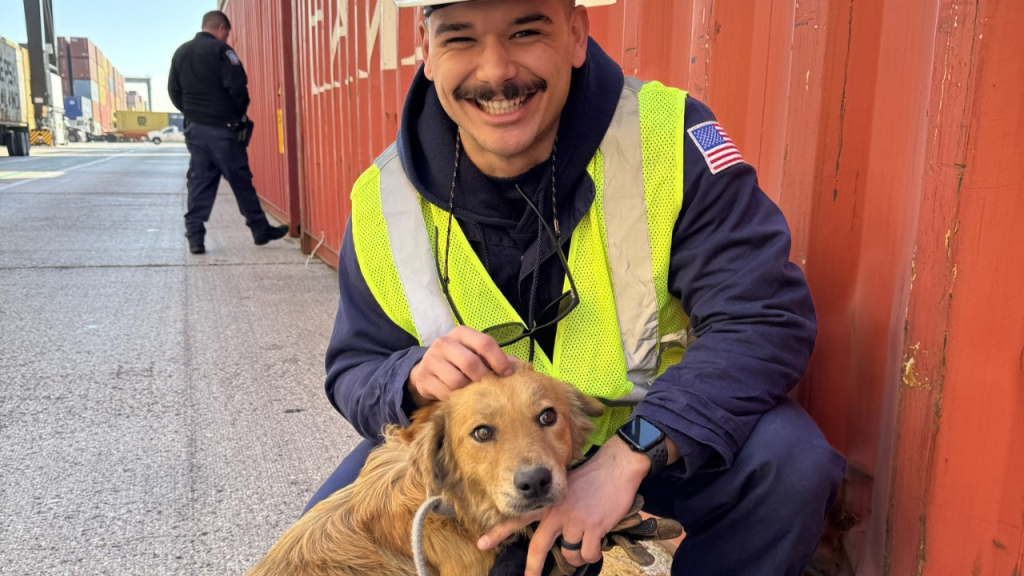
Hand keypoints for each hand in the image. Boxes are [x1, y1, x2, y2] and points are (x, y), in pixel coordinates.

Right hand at [408, 326, 513, 406]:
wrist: (425, 371)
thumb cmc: (458, 362)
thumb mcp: (474, 354)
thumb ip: (494, 358)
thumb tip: (518, 367)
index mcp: (461, 333)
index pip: (485, 343)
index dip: (499, 360)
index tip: (507, 375)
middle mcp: (444, 343)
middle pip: (471, 363)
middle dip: (483, 378)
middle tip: (488, 387)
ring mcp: (431, 360)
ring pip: (457, 381)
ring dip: (468, 391)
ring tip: (472, 392)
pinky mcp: (423, 377)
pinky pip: (445, 393)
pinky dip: (455, 398)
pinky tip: (458, 397)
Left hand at [479, 436, 649, 575]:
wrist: (616, 466)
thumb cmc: (593, 478)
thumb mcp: (565, 487)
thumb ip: (555, 507)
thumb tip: (555, 532)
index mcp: (548, 503)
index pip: (518, 518)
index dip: (498, 533)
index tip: (481, 544)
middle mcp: (556, 512)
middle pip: (538, 547)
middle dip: (533, 569)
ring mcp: (574, 519)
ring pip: (570, 555)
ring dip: (578, 556)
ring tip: (587, 540)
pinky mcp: (593, 526)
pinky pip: (588, 554)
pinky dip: (593, 555)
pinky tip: (597, 542)